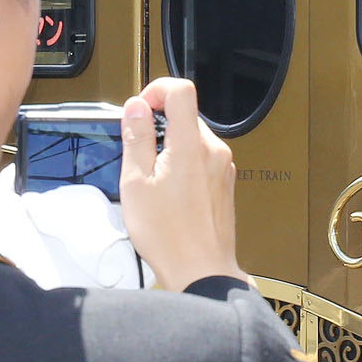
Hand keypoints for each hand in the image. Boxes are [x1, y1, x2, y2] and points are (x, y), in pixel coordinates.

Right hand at [118, 79, 244, 291]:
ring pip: (192, 139)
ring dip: (169, 149)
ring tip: (153, 181)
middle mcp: (214, 151)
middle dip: (158, 127)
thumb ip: (137, 139)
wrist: (202, 271)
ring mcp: (223, 168)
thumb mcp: (136, 183)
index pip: (181, 90)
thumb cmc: (169, 235)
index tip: (141, 110)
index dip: (156, 91)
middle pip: (185, 116)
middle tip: (139, 156)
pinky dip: (183, 165)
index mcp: (191, 145)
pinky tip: (170, 193)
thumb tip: (136, 108)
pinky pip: (201, 160)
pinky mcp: (224, 183)